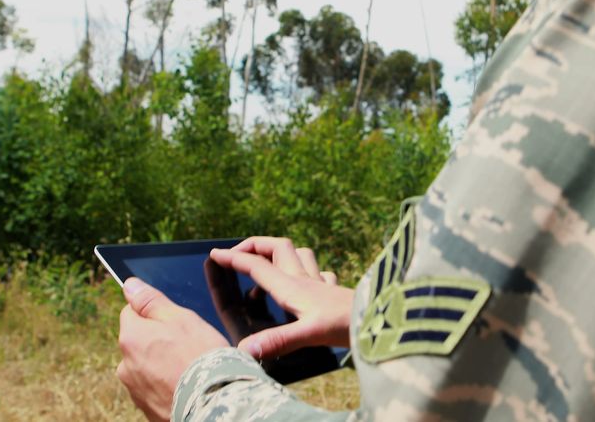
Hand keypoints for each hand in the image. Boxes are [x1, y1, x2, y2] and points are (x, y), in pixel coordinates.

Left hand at [117, 277, 229, 421]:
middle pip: (139, 341)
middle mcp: (125, 365)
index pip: (131, 312)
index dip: (155, 313)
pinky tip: (185, 384)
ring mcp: (134, 389)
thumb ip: (151, 301)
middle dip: (158, 340)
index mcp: (131, 337)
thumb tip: (129, 285)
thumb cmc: (200, 357)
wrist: (213, 404)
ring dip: (162, 363)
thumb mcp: (180, 318)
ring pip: (147, 365)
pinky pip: (154, 387)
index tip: (175, 322)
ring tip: (188, 367)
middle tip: (187, 345)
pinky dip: (166, 384)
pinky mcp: (146, 407)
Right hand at [210, 237, 354, 359]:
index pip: (257, 266)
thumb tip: (245, 348)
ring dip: (282, 252)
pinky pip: (320, 272)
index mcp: (292, 287)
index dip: (233, 259)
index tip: (214, 255)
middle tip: (239, 254)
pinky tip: (309, 281)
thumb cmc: (346, 325)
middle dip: (256, 245)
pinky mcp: (335, 292)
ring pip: (300, 254)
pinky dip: (308, 271)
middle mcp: (305, 279)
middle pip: (278, 247)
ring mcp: (321, 284)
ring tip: (269, 261)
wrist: (380, 321)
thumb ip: (276, 340)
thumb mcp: (308, 334)